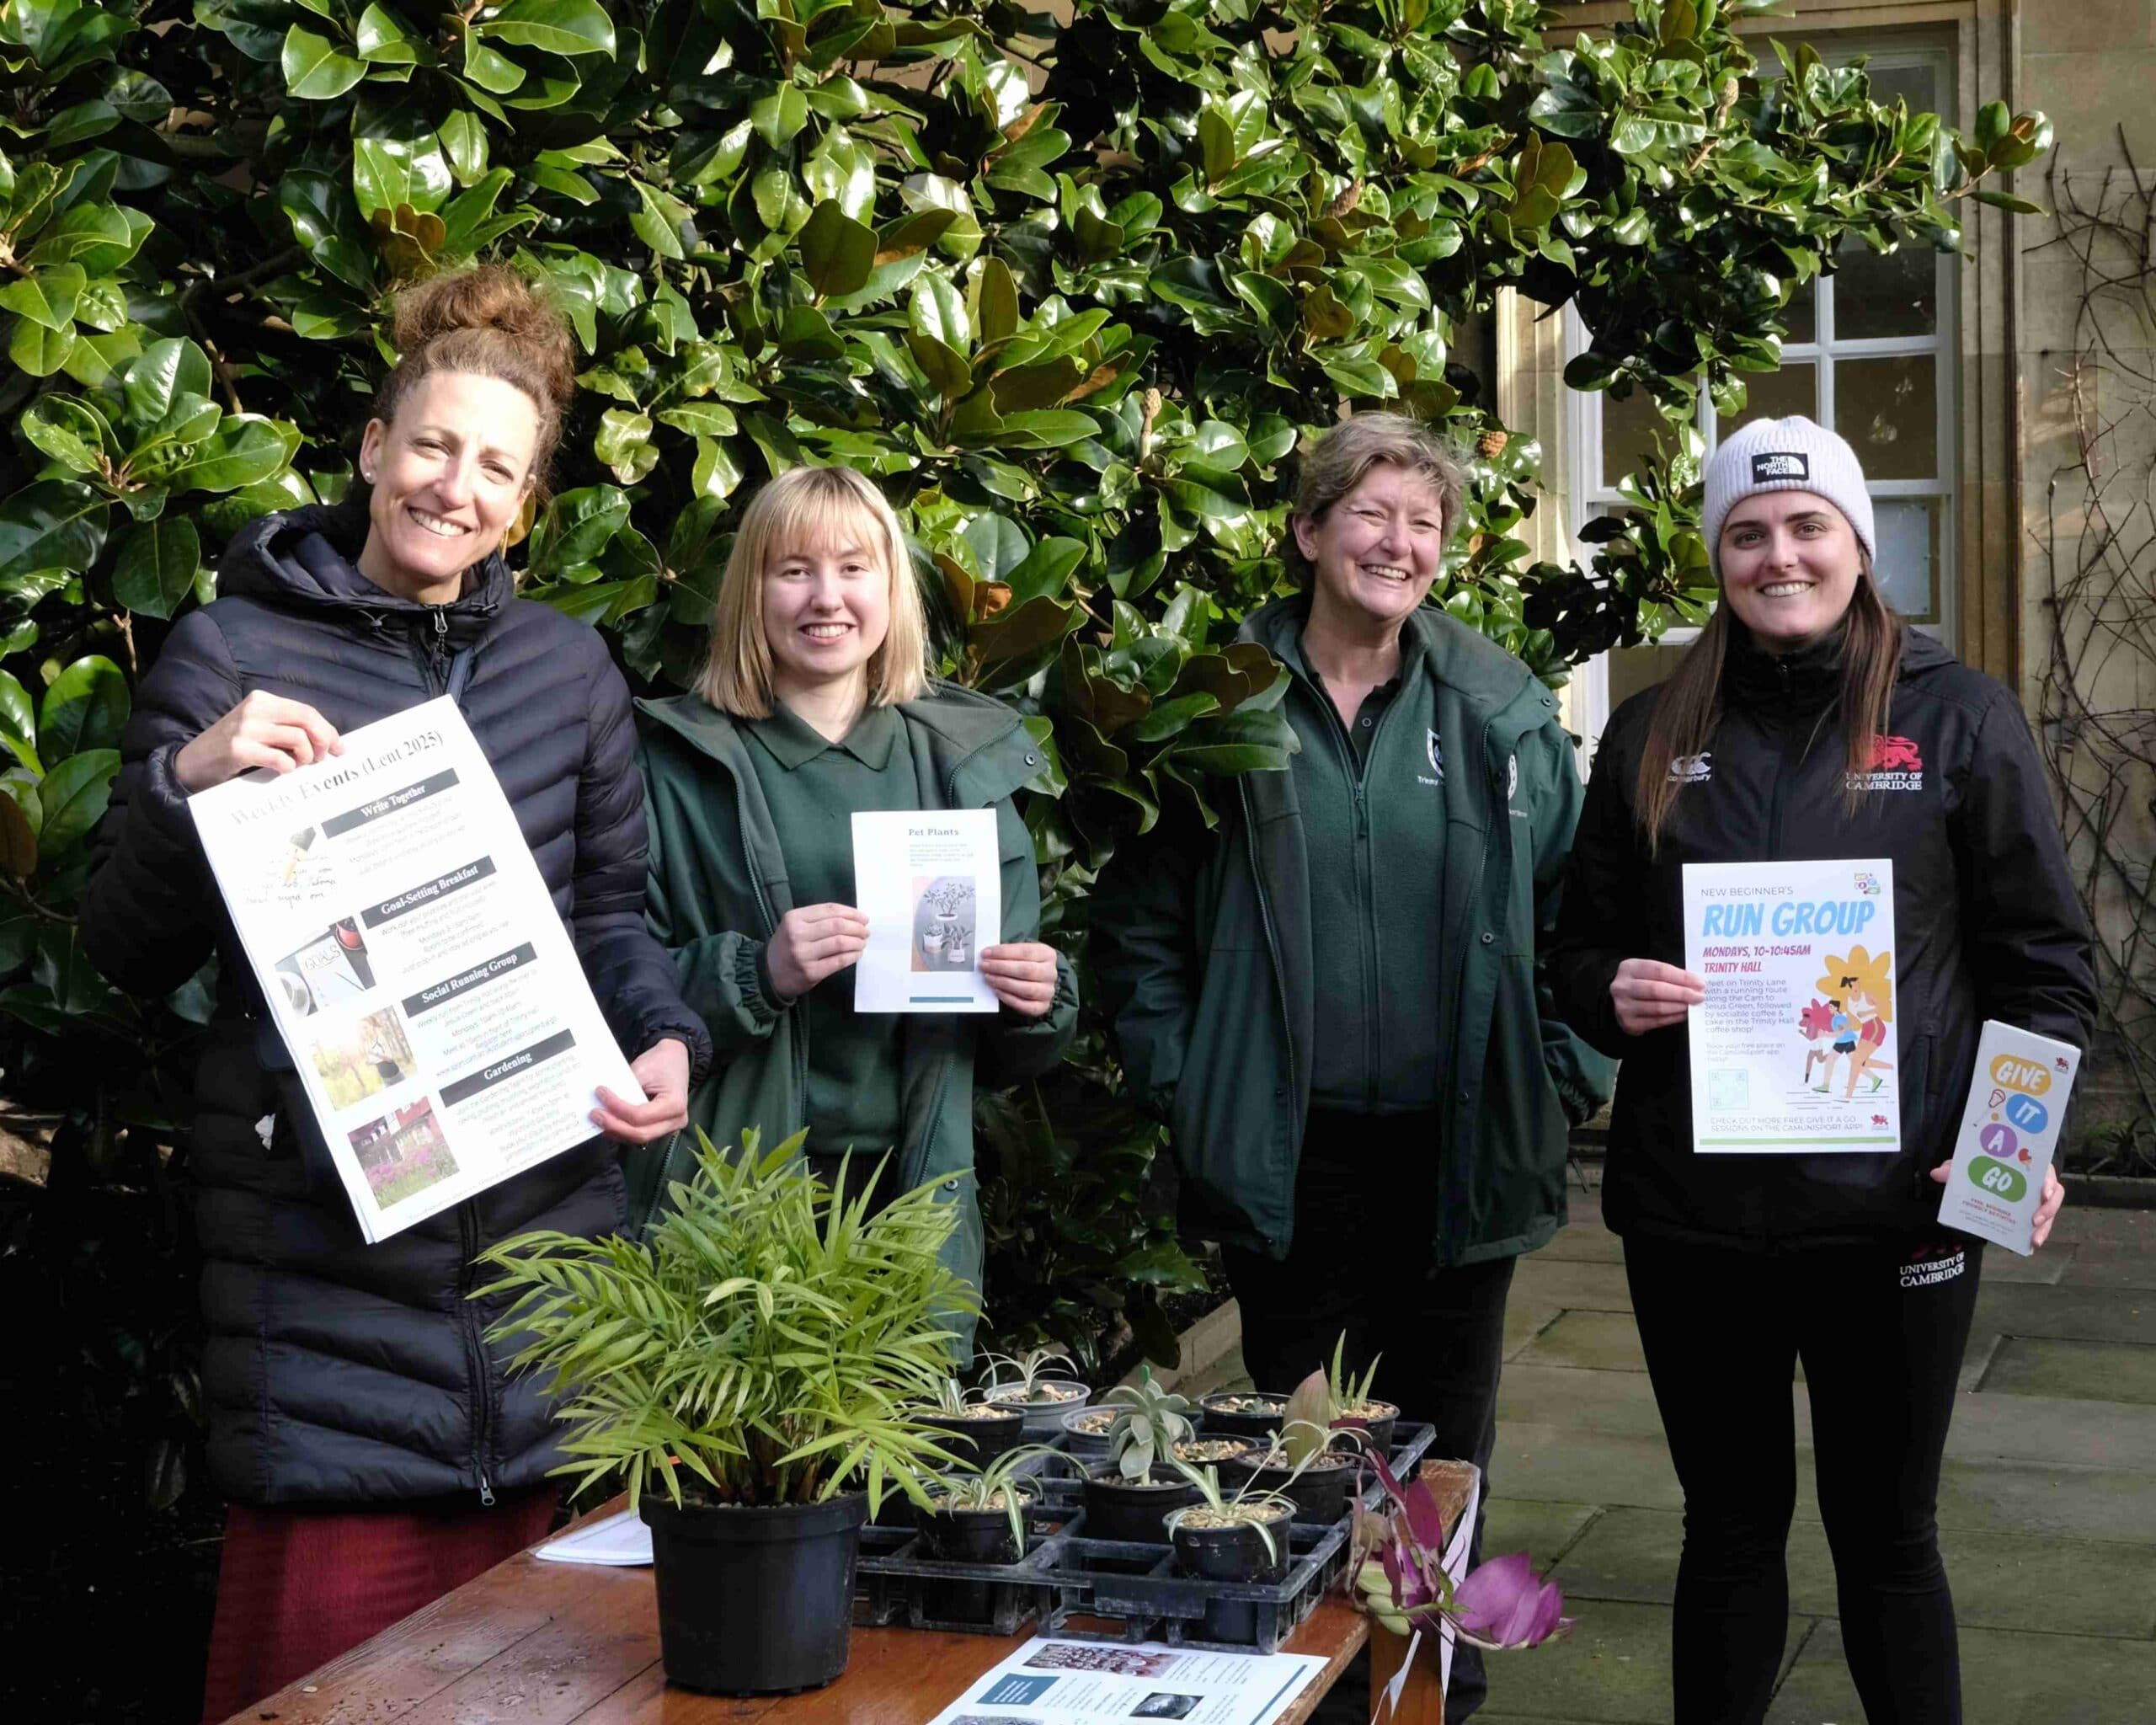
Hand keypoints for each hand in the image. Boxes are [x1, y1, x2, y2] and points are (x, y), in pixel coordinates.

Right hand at [175, 691, 342, 791]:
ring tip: (298, 765)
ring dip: (306, 757)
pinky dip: (288, 767)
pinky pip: (279, 758)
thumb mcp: (260, 729)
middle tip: (322, 759)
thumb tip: (328, 741)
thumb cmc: (233, 748)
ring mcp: (246, 727)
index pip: (306, 710)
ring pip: (297, 738)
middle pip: (307, 719)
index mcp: (262, 699)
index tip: (339, 748)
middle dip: (323, 740)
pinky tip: (283, 770)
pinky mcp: (238, 748)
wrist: (193, 762)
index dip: (327, 730)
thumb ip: (287, 728)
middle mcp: (255, 708)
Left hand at [593, 1038, 689, 1143]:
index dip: (617, 1108)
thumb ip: (624, 1088)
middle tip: (595, 1114)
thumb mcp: (643, 1069)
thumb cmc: (661, 1062)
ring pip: (638, 1138)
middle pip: (640, 1134)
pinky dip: (622, 1130)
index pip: (640, 1115)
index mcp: (675, 1104)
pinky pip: (639, 1134)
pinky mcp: (661, 1128)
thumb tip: (602, 1101)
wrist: (675, 1059)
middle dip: (614, 1126)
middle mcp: (675, 1120)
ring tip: (598, 1119)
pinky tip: (608, 1122)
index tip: (600, 1094)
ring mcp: (669, 1127)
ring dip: (616, 1130)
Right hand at [766, 903, 868, 999]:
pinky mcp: (810, 972)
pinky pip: (838, 961)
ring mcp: (803, 954)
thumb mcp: (795, 926)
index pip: (830, 910)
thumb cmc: (787, 946)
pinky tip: (857, 954)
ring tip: (862, 943)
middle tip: (865, 932)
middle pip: (837, 926)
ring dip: (857, 942)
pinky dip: (852, 956)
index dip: (851, 913)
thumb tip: (853, 918)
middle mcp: (797, 934)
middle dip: (857, 928)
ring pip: (840, 943)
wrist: (769, 974)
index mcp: (794, 917)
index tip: (864, 918)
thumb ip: (818, 919)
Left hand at [979, 942, 1058, 1017]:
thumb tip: (988, 955)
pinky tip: (996, 991)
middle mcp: (1051, 973)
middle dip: (1001, 968)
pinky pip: (1025, 1005)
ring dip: (1004, 983)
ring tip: (988, 978)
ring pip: (1026, 989)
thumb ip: (1008, 953)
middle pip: (1026, 970)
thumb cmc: (1026, 963)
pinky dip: (1009, 999)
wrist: (1038, 981)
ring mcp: (1048, 991)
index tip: (986, 953)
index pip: (1025, 952)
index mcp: (1048, 954)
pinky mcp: (1042, 1006)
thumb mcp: (1021, 953)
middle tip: (984, 966)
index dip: (1004, 953)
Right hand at [1610, 957, 1706, 1034]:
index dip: (1681, 977)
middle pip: (1656, 989)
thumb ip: (1667, 975)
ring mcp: (1623, 1006)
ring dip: (1679, 1007)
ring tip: (1692, 1005)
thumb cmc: (1640, 983)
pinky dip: (1673, 1018)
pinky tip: (1683, 1014)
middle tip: (1699, 996)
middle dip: (1682, 993)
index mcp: (1629, 968)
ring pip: (1657, 1007)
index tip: (1699, 983)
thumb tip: (1695, 984)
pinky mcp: (1629, 1023)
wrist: (1618, 1001)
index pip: (1659, 970)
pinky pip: (1656, 1021)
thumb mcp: (1647, 973)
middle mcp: (1622, 987)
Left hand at [1929, 1158, 2066, 1249]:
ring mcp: (2039, 1199)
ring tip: (2034, 1240)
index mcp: (2028, 1165)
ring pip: (2050, 1213)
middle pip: (2053, 1195)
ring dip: (2045, 1227)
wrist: (1988, 1175)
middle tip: (2035, 1220)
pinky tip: (2029, 1245)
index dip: (2048, 1182)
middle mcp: (2038, 1182)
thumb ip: (1955, 1168)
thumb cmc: (1985, 1165)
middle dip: (2048, 1208)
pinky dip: (2037, 1234)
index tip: (2043, 1192)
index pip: (2045, 1171)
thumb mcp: (1971, 1165)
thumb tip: (1936, 1174)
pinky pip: (2042, 1224)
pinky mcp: (2035, 1213)